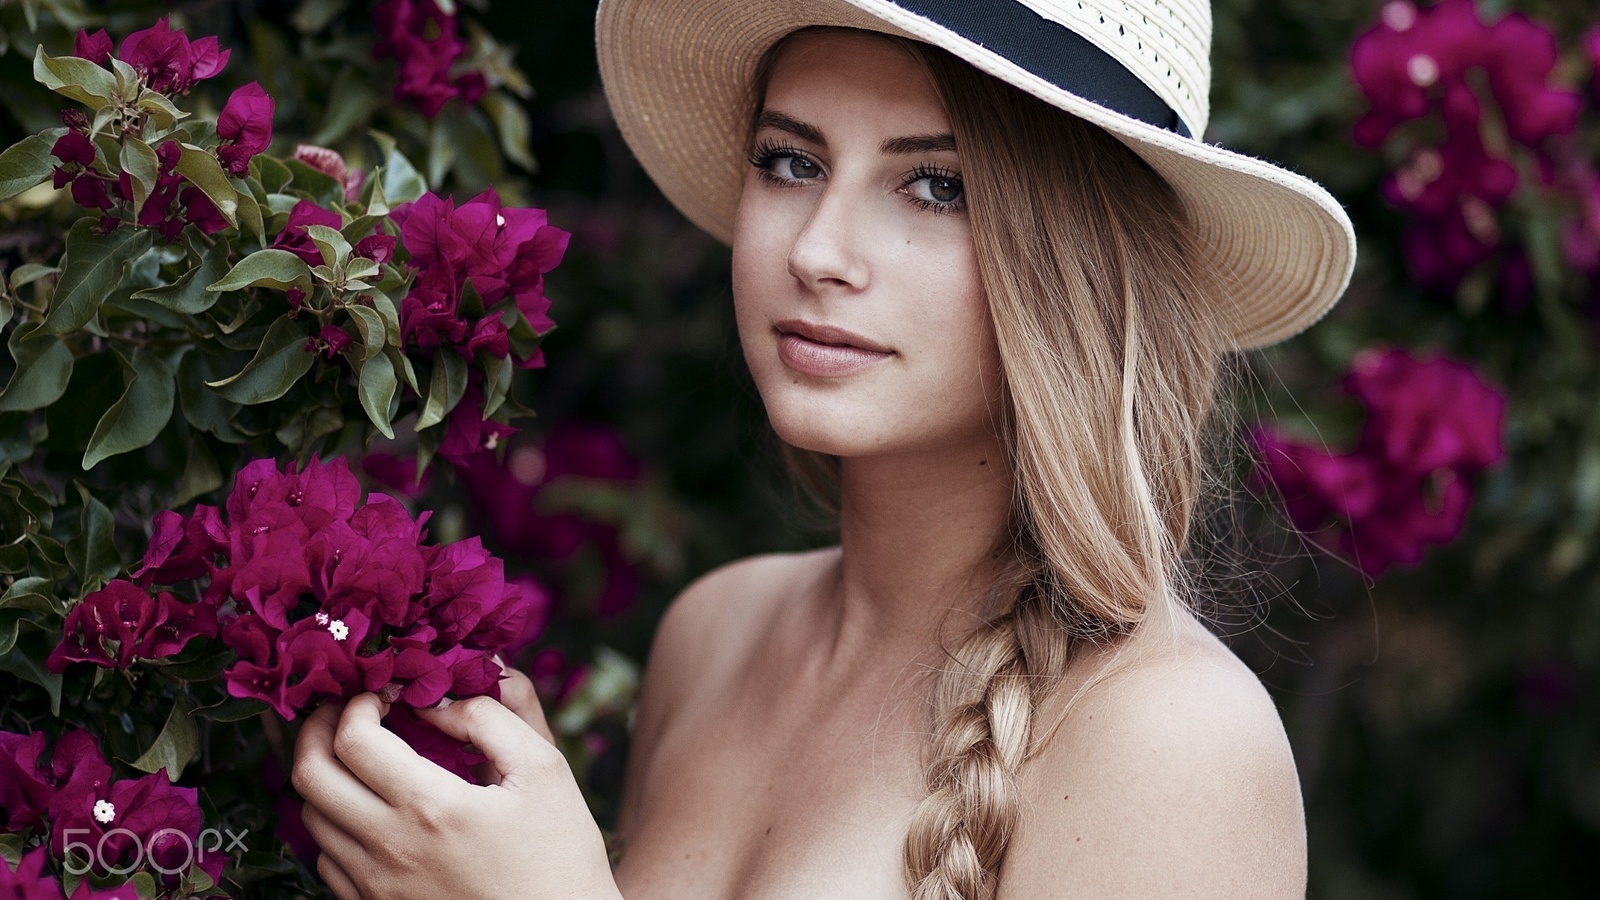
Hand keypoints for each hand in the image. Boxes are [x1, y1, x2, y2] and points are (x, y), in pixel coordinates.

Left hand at [292, 688, 617, 899]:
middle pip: (310, 775)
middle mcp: (390, 849)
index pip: (352, 739)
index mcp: (430, 807)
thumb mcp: (544, 769)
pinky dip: (335, 823)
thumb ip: (490, 718)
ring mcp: (377, 886)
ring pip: (310, 818)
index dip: (357, 702)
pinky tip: (370, 807)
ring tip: (358, 755)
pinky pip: (327, 861)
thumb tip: (439, 697)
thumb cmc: (559, 853)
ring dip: (325, 774)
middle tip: (346, 710)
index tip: (381, 691)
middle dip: (318, 728)